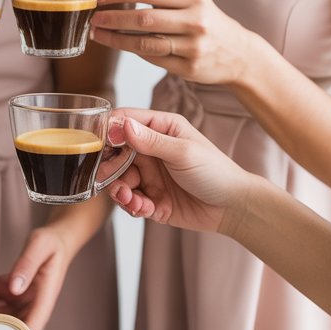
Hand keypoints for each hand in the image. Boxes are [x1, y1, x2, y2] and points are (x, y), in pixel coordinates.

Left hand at [0, 226, 73, 329]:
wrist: (56, 241)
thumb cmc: (50, 243)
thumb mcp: (39, 245)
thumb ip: (26, 265)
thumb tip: (15, 288)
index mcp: (46, 296)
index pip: (33, 325)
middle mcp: (36, 304)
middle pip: (16, 328)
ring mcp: (27, 301)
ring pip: (5, 317)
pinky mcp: (18, 295)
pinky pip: (0, 303)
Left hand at [90, 0, 249, 84]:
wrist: (241, 54)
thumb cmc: (209, 23)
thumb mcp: (195, 2)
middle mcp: (195, 21)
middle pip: (144, 19)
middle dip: (114, 17)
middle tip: (94, 16)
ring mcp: (193, 47)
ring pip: (145, 43)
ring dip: (116, 38)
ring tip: (98, 32)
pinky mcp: (189, 69)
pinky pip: (153, 58)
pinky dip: (133, 51)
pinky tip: (119, 44)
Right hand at [104, 108, 249, 229]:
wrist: (233, 208)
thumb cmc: (215, 172)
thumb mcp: (183, 152)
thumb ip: (150, 140)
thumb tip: (121, 125)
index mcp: (162, 129)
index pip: (126, 121)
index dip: (109, 130)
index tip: (97, 143)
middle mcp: (153, 150)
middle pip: (117, 153)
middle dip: (110, 168)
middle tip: (108, 179)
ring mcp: (151, 175)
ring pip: (121, 179)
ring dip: (120, 190)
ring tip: (129, 199)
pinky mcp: (152, 198)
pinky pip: (131, 200)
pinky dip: (132, 205)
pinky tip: (142, 208)